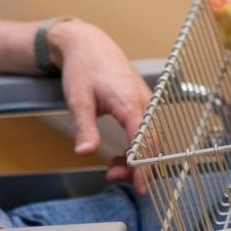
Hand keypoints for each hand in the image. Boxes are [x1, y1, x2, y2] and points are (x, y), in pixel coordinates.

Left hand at [52, 21, 151, 191]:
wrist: (87, 43)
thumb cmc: (83, 67)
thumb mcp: (79, 100)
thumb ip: (86, 128)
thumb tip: (86, 152)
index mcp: (130, 103)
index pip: (143, 143)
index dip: (143, 168)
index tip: (141, 187)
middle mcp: (143, 102)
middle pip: (151, 144)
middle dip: (137, 166)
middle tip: (113, 176)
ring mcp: (144, 100)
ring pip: (150, 138)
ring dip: (136, 156)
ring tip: (113, 166)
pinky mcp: (141, 100)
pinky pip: (147, 128)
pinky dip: (137, 144)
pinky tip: (120, 152)